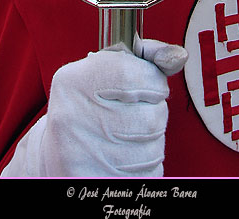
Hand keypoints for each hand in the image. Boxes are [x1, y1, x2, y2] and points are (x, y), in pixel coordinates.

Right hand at [1, 38, 187, 177]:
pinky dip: (147, 162)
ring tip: (127, 132)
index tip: (149, 83)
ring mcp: (84, 156)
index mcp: (73, 83)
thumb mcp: (105, 68)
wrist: (59, 150)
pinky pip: (150, 170)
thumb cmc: (90, 102)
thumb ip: (145, 58)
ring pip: (155, 145)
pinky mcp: (98, 182)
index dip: (152, 79)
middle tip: (133, 110)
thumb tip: (179, 56)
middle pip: (152, 115)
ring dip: (152, 137)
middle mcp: (73, 120)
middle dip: (155, 111)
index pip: (131, 74)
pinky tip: (126, 154)